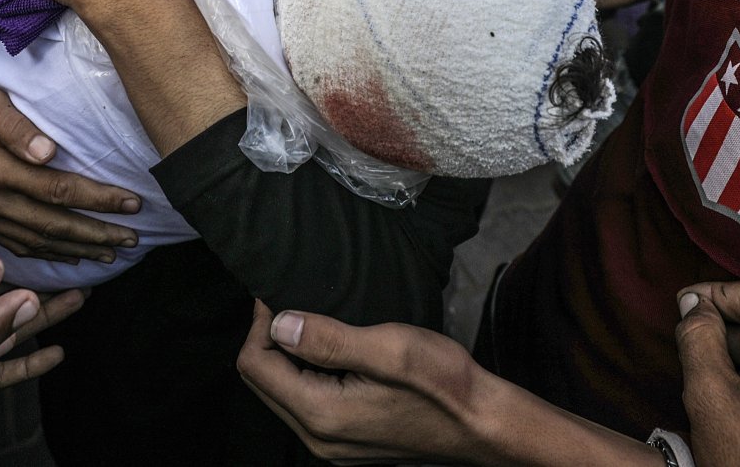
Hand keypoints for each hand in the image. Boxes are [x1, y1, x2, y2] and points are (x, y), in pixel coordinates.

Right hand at [0, 65, 142, 262]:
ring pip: (37, 242)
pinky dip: (48, 256)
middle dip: (97, 234)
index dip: (98, 199)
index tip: (132, 203)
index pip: (58, 191)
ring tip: (112, 253)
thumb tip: (49, 152)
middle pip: (52, 224)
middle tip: (134, 238)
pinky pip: (17, 246)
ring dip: (78, 250)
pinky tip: (72, 257)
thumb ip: (16, 126)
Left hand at [236, 302, 516, 465]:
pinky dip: (305, 374)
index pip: (256, 366)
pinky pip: (304, 405)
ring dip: (286, 356)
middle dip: (268, 339)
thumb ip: (328, 339)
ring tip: (310, 321)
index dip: (260, 324)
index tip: (278, 294)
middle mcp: (317, 438)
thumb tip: (278, 324)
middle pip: (262, 382)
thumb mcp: (389, 347)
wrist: (484, 424)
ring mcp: (331, 445)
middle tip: (290, 302)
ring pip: (281, 394)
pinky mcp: (346, 443)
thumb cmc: (444, 383)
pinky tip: (329, 350)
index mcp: (320, 413)